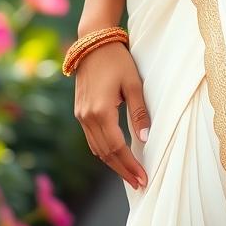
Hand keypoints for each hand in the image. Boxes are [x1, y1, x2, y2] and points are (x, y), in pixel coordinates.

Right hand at [73, 40, 150, 190]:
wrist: (92, 42)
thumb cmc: (117, 60)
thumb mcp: (133, 83)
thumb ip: (139, 112)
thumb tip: (145, 138)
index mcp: (101, 111)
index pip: (117, 147)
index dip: (130, 165)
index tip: (143, 177)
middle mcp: (87, 117)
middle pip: (105, 153)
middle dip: (123, 170)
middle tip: (139, 183)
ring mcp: (81, 115)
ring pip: (96, 148)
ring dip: (112, 163)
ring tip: (130, 174)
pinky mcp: (80, 111)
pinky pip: (91, 139)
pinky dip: (103, 151)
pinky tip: (115, 155)